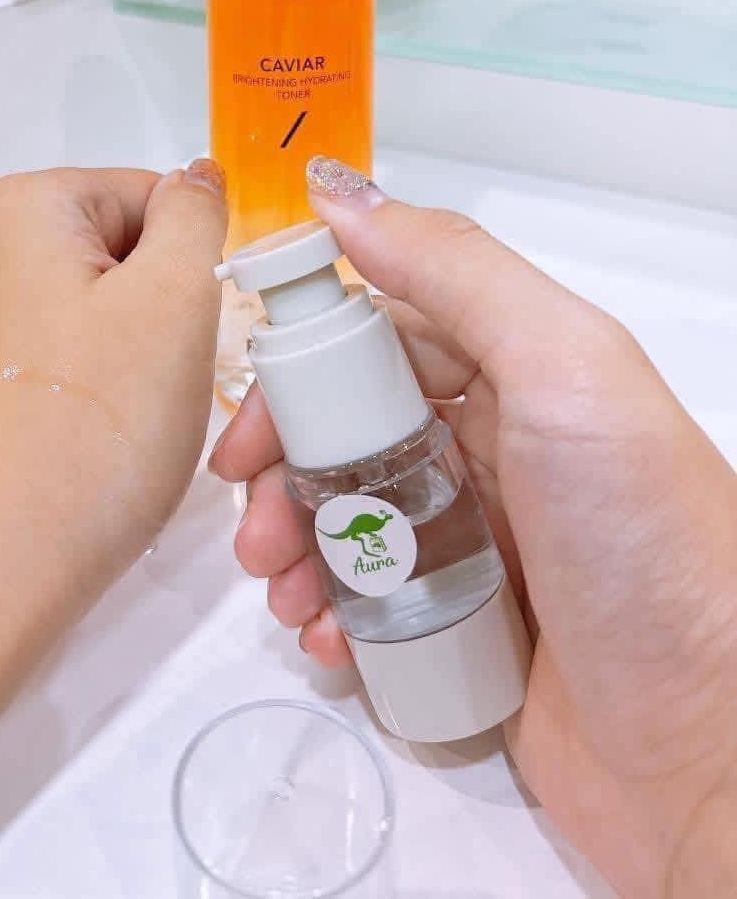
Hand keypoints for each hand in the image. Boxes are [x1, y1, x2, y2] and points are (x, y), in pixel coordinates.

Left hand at [0, 163, 227, 898]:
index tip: (204, 340)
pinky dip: (82, 398)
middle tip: (167, 391)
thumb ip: (196, 219)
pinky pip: (45, 365)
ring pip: (86, 315)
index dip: (197, 265)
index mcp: (22, 205)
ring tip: (128, 430)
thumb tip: (196, 178)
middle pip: (115, 253)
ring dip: (128, 363)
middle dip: (161, 315)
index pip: (154, 195)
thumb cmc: (86, 434)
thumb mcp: (174, 306)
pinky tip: (88, 453)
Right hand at [210, 158, 736, 897]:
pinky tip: (323, 636)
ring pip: (352, 515)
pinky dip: (330, 611)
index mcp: (521, 373)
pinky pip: (371, 600)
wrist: (714, 748)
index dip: (305, 364)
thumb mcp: (565, 372)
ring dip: (294, 541)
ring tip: (278, 585)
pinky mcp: (467, 624)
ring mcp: (481, 539)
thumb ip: (456, 271)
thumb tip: (340, 189)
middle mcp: (499, 447)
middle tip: (247, 512)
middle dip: (284, 465)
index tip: (247, 409)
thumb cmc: (646, 545)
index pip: (382, 335)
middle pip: (353, 429)